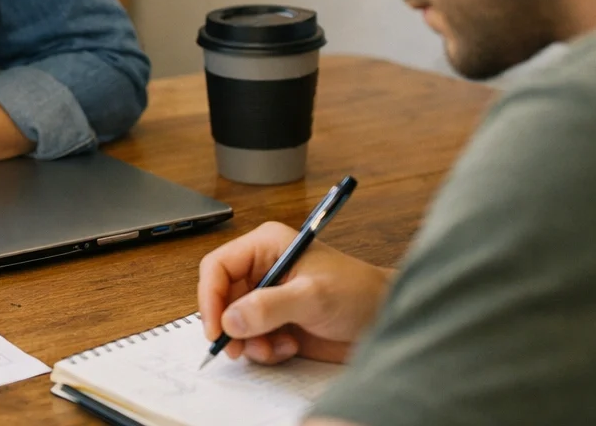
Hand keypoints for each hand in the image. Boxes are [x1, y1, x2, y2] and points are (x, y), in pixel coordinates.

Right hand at [198, 222, 391, 364]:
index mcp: (266, 246)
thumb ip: (269, 306)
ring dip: (250, 342)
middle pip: (221, 297)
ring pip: (233, 323)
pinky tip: (289, 347)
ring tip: (276, 347)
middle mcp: (262, 269)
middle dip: (229, 325)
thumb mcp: (313, 296)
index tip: (216, 327)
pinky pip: (251, 339)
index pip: (218, 267)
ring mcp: (268, 297)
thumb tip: (230, 319)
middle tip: (238, 348)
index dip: (211, 297)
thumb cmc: (358, 292)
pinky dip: (264, 349)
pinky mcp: (275, 321)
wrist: (384, 317)